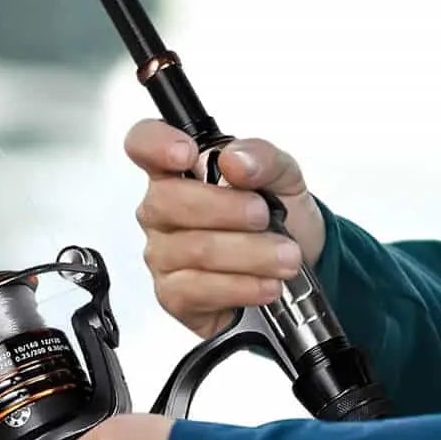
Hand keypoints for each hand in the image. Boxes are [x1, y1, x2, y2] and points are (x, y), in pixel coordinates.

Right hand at [127, 120, 325, 338]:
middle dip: (228, 209)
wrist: (296, 260)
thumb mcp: (282, 174)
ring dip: (250, 253)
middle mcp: (163, 210)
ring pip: (195, 249)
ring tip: (285, 255)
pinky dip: (242, 285)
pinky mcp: (174, 295)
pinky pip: (199, 290)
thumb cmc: (276, 213)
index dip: (156, 144)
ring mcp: (164, 254)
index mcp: (180, 170)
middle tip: (264, 216)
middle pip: (169, 201)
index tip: (187, 154)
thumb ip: (262, 157)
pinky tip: (265, 283)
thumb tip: (236, 159)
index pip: (144, 144)